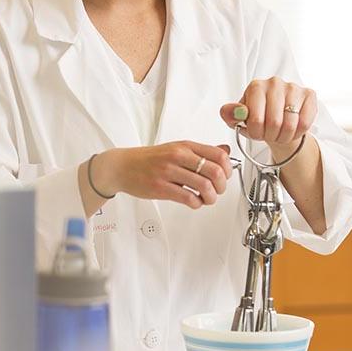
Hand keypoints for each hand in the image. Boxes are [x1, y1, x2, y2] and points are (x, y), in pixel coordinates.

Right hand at [92, 142, 232, 208]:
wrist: (123, 166)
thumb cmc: (150, 159)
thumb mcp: (176, 148)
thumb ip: (200, 151)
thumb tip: (226, 151)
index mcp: (184, 146)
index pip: (218, 154)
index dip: (228, 168)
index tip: (224, 176)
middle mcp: (178, 156)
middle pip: (215, 171)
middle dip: (221, 186)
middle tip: (217, 190)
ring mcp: (168, 172)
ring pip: (204, 186)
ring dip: (210, 197)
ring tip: (205, 198)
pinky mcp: (161, 188)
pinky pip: (188, 198)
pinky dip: (196, 204)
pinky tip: (193, 202)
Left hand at [219, 76, 316, 148]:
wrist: (276, 117)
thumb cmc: (256, 116)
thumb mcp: (237, 117)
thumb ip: (230, 114)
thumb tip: (238, 112)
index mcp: (256, 86)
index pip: (256, 119)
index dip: (256, 133)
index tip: (256, 133)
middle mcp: (274, 83)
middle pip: (274, 123)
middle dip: (270, 136)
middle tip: (268, 136)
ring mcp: (293, 87)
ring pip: (291, 124)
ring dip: (284, 137)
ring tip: (279, 135)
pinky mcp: (309, 94)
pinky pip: (305, 122)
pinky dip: (297, 133)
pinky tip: (291, 131)